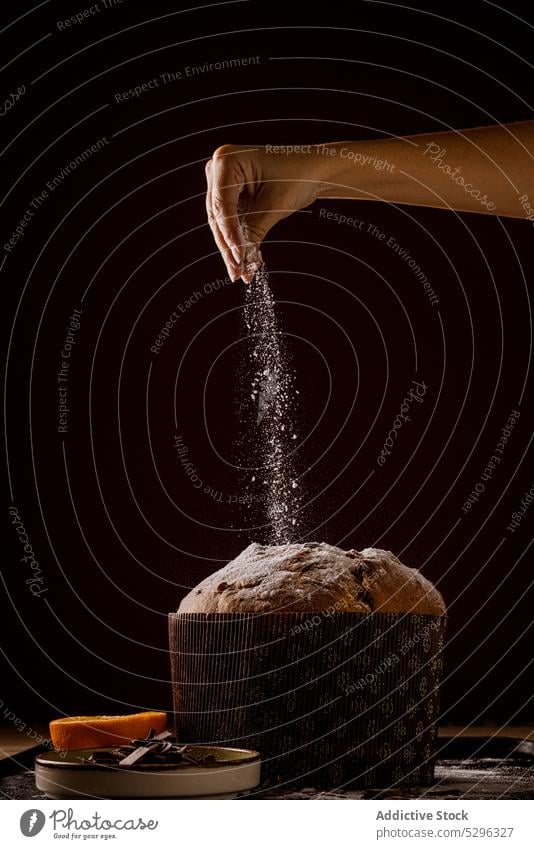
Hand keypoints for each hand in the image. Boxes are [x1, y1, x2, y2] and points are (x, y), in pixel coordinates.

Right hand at [205, 144, 326, 281]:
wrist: (315, 169)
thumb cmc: (300, 175)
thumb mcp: (275, 205)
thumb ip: (253, 231)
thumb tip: (241, 260)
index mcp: (227, 160)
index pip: (222, 205)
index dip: (230, 235)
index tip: (238, 258)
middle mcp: (219, 169)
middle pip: (218, 216)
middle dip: (229, 246)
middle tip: (236, 272)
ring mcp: (223, 182)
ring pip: (221, 223)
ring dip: (231, 248)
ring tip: (240, 271)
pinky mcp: (231, 196)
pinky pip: (231, 223)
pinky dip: (238, 241)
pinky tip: (244, 261)